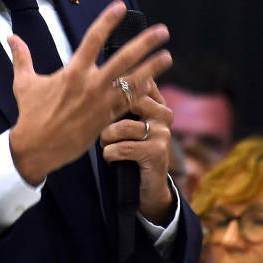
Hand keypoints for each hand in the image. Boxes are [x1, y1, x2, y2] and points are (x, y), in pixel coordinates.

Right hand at [8, 1, 171, 184]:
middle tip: (162, 31)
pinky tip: (154, 85)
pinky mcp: (106, 120)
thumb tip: (11, 37)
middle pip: (123, 59)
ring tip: (168, 56)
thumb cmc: (30, 114)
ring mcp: (101, 104)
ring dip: (152, 68)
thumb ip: (22, 57)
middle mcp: (90, 85)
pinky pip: (128, 104)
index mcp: (72, 72)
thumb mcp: (24, 83)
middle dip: (145, 43)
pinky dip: (141, 93)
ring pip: (132, 82)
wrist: (36, 148)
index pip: (93, 39)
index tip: (120, 7)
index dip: (108, 20)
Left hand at [99, 82, 174, 224]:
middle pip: (125, 102)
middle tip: (99, 128)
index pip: (135, 83)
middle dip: (105, 116)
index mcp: (156, 102)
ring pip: (120, 127)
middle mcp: (163, 114)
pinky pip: (121, 148)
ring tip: (106, 144)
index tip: (98, 94)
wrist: (149, 186)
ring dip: (105, 138)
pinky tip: (111, 158)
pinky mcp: (157, 152)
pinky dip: (110, 154)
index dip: (113, 87)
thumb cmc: (130, 148)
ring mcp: (162, 133)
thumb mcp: (127, 123)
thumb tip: (99, 77)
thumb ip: (120, 102)